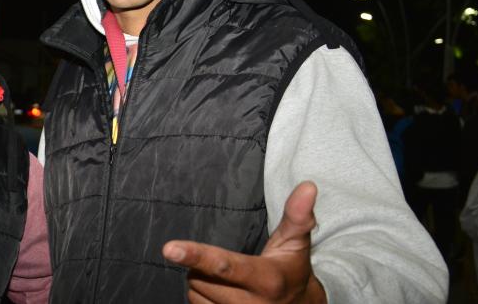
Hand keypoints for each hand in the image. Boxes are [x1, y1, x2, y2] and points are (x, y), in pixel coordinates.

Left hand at [162, 181, 326, 303]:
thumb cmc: (291, 269)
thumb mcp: (297, 243)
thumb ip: (298, 215)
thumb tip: (308, 186)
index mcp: (267, 280)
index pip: (224, 266)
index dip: (196, 255)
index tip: (169, 249)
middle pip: (200, 278)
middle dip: (201, 265)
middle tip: (223, 262)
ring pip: (194, 294)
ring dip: (200, 282)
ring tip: (225, 279)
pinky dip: (200, 298)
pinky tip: (219, 294)